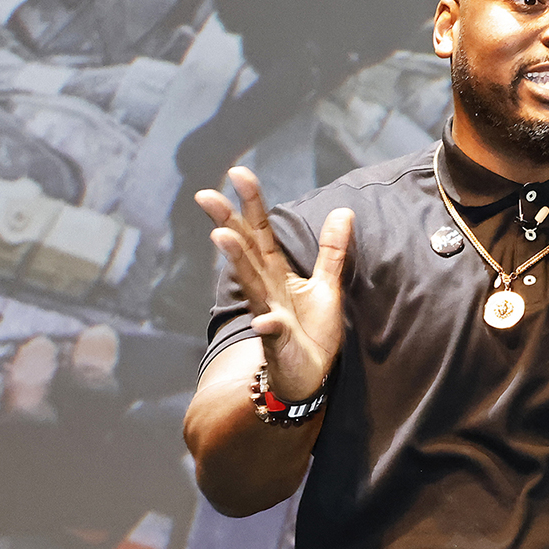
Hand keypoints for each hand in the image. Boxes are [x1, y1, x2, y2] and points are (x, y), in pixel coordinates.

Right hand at [194, 167, 350, 402]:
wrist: (307, 376)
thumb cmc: (311, 331)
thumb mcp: (327, 285)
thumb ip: (332, 250)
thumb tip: (343, 209)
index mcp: (276, 271)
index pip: (261, 231)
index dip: (252, 202)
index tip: (238, 172)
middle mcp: (266, 288)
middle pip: (245, 249)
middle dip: (227, 221)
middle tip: (205, 195)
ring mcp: (269, 313)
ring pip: (250, 283)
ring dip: (236, 260)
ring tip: (223, 236)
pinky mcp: (277, 342)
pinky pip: (272, 332)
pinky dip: (267, 326)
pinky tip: (264, 320)